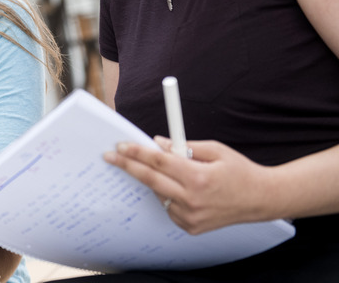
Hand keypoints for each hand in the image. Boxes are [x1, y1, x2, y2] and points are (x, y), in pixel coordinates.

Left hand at [103, 136, 272, 233]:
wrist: (260, 200)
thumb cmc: (239, 171)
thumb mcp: (214, 150)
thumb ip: (183, 146)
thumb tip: (156, 143)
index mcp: (198, 177)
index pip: (158, 162)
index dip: (137, 152)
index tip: (120, 145)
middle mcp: (192, 199)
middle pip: (150, 179)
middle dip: (127, 165)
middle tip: (110, 156)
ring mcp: (191, 216)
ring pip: (158, 193)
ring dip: (155, 180)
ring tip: (172, 173)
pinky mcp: (190, 227)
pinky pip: (168, 207)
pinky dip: (168, 195)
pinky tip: (183, 190)